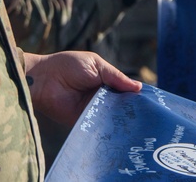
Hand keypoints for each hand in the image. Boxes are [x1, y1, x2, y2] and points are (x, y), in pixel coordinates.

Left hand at [23, 51, 141, 125]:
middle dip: (132, 110)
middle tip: (149, 117)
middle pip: (122, 106)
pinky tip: (119, 129)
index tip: (152, 103)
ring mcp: (94, 110)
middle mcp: (102, 97)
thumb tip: (139, 87)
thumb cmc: (68, 66)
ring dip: (121, 119)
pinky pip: (99, 126)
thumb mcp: (96, 65)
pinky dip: (108, 127)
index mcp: (106, 81)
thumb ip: (116, 77)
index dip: (136, 96)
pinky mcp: (85, 122)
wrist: (44, 79)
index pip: (125, 91)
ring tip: (138, 124)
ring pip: (113, 117)